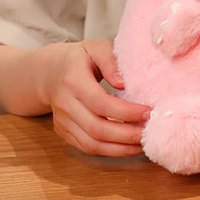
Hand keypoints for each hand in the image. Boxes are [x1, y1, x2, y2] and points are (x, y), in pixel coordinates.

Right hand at [43, 39, 150, 156]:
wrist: (49, 72)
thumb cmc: (80, 58)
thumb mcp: (96, 48)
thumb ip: (111, 61)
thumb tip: (123, 83)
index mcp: (73, 81)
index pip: (101, 103)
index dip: (125, 112)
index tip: (148, 112)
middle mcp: (65, 105)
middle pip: (96, 129)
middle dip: (126, 135)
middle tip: (150, 132)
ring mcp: (63, 122)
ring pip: (91, 144)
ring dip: (120, 149)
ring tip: (144, 144)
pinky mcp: (64, 133)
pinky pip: (87, 148)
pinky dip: (110, 152)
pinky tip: (129, 147)